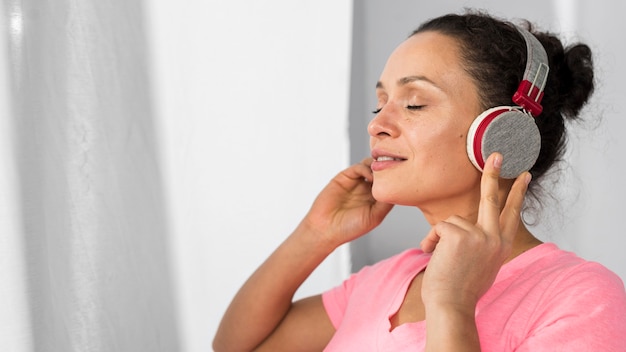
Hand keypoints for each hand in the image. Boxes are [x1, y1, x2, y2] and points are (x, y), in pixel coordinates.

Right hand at [301, 158, 393, 247]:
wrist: (325, 228)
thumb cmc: (349, 228)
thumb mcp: (374, 217)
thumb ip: (386, 202)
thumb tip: (399, 188)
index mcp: (377, 200)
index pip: (391, 184)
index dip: (398, 179)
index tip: (407, 176)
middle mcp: (368, 189)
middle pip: (382, 172)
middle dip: (389, 168)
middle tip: (397, 167)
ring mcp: (357, 182)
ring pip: (371, 166)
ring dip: (378, 165)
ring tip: (383, 171)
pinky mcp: (345, 177)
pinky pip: (358, 167)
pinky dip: (366, 167)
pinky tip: (371, 175)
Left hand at [420, 153, 530, 309]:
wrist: (452, 307)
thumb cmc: (460, 290)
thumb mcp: (481, 265)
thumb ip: (481, 244)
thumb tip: (467, 229)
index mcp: (501, 245)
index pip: (511, 213)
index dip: (517, 193)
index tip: (524, 175)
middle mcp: (494, 238)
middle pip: (492, 198)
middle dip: (493, 174)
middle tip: (495, 154)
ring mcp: (479, 236)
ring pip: (452, 221)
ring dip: (440, 238)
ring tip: (441, 259)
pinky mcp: (459, 235)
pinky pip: (439, 227)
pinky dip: (431, 241)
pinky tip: (434, 257)